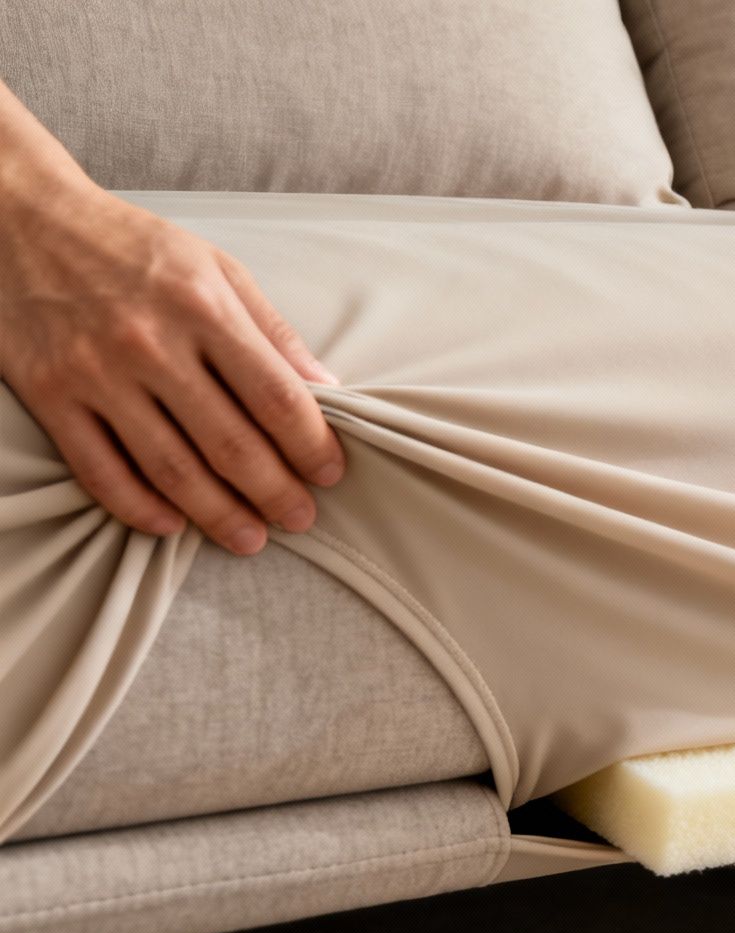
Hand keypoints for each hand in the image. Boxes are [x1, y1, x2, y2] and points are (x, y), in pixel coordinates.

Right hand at [0, 185, 344, 553]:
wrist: (22, 219)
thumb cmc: (133, 246)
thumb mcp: (217, 268)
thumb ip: (273, 331)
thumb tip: (330, 389)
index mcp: (203, 308)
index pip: (276, 398)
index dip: (312, 446)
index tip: (330, 473)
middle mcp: (151, 344)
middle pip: (229, 444)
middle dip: (274, 493)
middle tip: (300, 520)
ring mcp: (95, 373)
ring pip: (169, 468)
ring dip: (217, 514)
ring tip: (249, 537)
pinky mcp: (48, 393)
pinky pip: (98, 470)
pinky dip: (138, 508)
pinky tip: (171, 526)